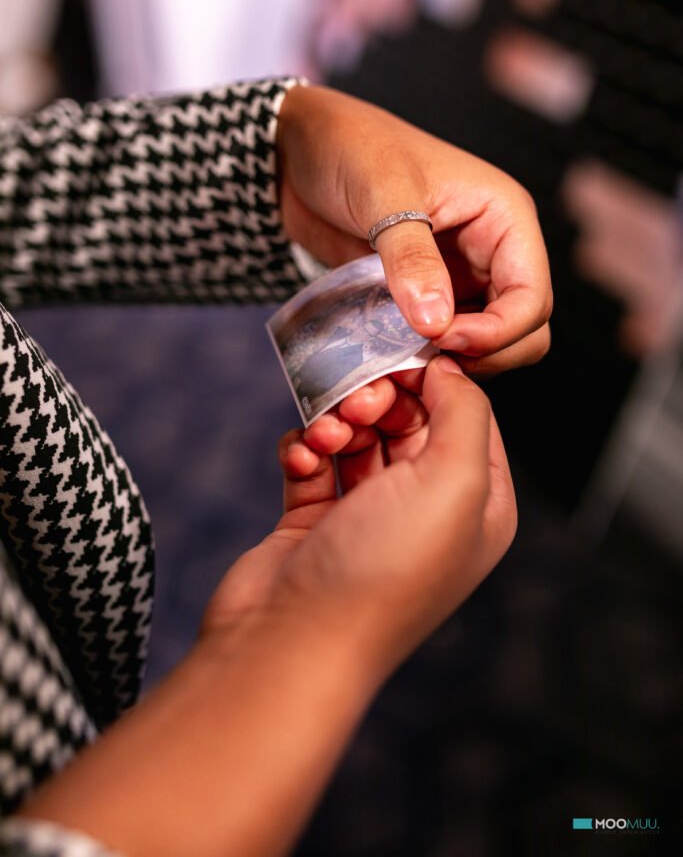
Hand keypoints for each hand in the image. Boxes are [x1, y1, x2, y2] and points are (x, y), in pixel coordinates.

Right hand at [202, 357, 516, 676]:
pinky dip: (305, 450)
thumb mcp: (454, 482)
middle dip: (381, 400)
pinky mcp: (316, 519)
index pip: (469, 417)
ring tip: (325, 439)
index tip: (402, 361)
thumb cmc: (384, 568)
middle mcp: (428, 509)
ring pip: (359, 433)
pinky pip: (315, 458)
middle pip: (411, 419)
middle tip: (358, 403)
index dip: (438, 383)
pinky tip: (301, 462)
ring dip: (338, 423)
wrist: (292, 640)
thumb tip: (449, 370)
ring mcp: (370, 515)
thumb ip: (464, 411)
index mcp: (477, 506)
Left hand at [277, 84, 551, 377]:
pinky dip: (424, 356)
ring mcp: (460, 277)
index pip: (531, 298)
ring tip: (404, 360)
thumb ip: (411, 258)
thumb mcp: (383, 194)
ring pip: (486, 344)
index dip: (497, 332)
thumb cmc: (349, 149)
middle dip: (485, 354)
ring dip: (453, 362)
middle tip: (426, 358)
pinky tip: (390, 356)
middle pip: (522, 330)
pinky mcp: (425, 296)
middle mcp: (492, 252)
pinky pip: (442, 342)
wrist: (297, 153)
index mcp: (505, 218)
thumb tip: (436, 324)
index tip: (441, 340)